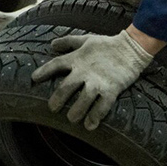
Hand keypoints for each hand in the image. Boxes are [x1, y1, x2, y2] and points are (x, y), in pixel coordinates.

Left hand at [32, 30, 152, 130]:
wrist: (132, 48)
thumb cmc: (107, 45)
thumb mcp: (85, 40)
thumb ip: (68, 42)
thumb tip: (51, 44)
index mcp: (77, 58)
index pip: (56, 64)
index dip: (44, 71)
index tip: (34, 78)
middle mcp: (85, 71)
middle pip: (65, 88)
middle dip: (57, 100)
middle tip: (52, 108)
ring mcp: (98, 82)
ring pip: (82, 101)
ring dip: (75, 112)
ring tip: (71, 118)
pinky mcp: (111, 90)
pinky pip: (101, 107)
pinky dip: (95, 117)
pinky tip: (89, 125)